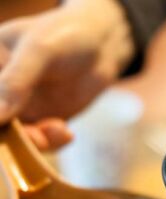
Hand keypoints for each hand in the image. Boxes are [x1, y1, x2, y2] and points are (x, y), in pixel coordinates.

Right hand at [0, 0, 134, 149]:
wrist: (102, 47)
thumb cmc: (67, 36)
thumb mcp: (39, 50)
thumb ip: (16, 81)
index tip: (8, 126)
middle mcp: (2, 88)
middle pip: (0, 123)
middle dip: (17, 136)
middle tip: (40, 137)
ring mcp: (22, 105)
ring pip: (19, 136)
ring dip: (38, 141)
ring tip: (60, 131)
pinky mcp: (43, 118)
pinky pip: (42, 139)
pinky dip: (53, 141)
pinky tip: (67, 133)